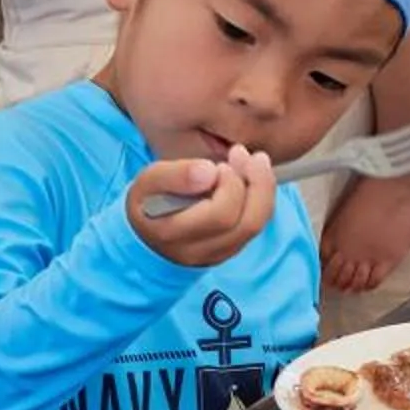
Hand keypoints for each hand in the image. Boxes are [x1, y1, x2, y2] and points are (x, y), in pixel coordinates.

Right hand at [129, 144, 278, 267]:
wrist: (146, 230)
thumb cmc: (148, 201)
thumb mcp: (149, 182)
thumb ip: (175, 175)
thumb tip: (209, 171)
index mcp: (172, 233)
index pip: (219, 215)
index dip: (230, 185)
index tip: (219, 165)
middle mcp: (196, 252)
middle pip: (247, 223)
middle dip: (255, 183)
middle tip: (241, 154)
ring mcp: (215, 255)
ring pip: (256, 225)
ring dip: (263, 187)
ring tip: (255, 160)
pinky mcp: (229, 250)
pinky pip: (256, 225)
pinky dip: (262, 197)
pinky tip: (253, 175)